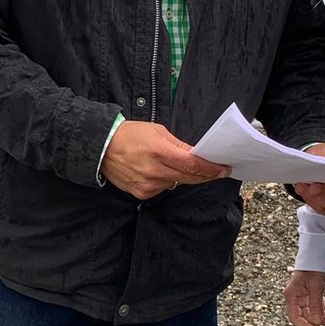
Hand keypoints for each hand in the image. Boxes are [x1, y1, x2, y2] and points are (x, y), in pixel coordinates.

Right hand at [101, 120, 229, 199]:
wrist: (101, 147)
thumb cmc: (130, 135)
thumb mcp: (157, 132)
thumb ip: (179, 145)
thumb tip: (198, 155)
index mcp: (159, 151)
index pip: (192, 164)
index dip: (211, 168)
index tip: (224, 169)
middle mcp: (154, 171)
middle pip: (189, 177)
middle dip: (206, 175)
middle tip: (219, 172)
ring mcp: (148, 185)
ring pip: (176, 183)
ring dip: (183, 176)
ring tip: (177, 165)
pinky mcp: (141, 193)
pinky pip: (162, 189)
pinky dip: (166, 181)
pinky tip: (158, 171)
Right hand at [283, 270, 324, 325]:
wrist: (319, 254)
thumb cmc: (314, 267)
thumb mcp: (316, 287)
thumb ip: (315, 305)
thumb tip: (315, 322)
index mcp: (291, 295)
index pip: (295, 317)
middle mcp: (295, 297)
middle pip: (304, 316)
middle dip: (316, 320)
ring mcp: (302, 295)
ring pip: (310, 312)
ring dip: (320, 315)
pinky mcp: (309, 293)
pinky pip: (315, 306)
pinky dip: (322, 309)